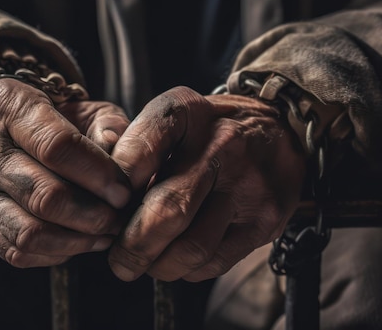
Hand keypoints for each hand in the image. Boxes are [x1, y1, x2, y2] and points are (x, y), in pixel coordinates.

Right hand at [0, 78, 130, 267]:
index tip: (124, 191)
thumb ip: (109, 125)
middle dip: (93, 215)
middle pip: (45, 196)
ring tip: (104, 234)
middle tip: (119, 218)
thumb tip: (125, 165)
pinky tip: (77, 241)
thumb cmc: (48, 116)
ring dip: (76, 241)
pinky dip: (54, 254)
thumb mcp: (81, 105)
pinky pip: (16, 252)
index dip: (98, 175)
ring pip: (29, 233)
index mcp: (9, 106)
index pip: (57, 147)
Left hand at [108, 86, 305, 281]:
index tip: (105, 206)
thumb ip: (137, 151)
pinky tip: (177, 258)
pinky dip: (187, 269)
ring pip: (191, 246)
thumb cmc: (210, 130)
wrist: (280, 131)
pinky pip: (215, 262)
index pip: (141, 150)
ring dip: (158, 265)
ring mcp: (247, 185)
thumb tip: (102, 201)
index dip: (115, 186)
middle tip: (118, 259)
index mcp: (188, 112)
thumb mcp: (174, 119)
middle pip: (167, 210)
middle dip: (132, 245)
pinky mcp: (264, 220)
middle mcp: (221, 145)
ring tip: (145, 263)